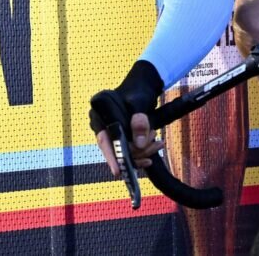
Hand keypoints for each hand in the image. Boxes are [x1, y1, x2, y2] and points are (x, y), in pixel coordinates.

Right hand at [90, 61, 163, 175]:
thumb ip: (140, 120)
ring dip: (143, 151)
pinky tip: (155, 149)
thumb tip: (140, 144)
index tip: (118, 171)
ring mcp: (112, 133)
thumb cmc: (139, 91)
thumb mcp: (140, 102)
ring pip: (125, 151)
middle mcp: (102, 126)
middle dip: (136, 151)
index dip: (111, 157)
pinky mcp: (122, 137)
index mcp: (100, 115)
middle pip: (116, 148)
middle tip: (155, 144)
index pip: (104, 140)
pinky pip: (130, 150)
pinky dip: (143, 152)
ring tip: (158, 143)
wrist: (144, 87)